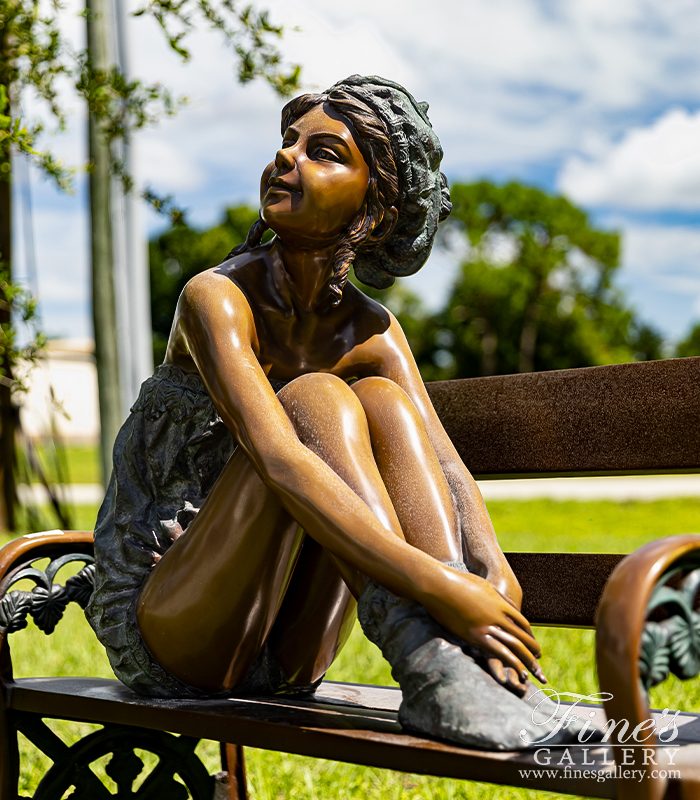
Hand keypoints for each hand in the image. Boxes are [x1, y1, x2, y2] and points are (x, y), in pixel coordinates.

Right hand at [422, 566, 545, 683]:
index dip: (529, 635)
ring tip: (535, 671)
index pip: (521, 623)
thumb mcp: (483, 585)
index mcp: (500, 603)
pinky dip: (512, 663)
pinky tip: (520, 671)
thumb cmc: (457, 581)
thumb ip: (496, 596)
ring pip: (515, 645)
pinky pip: (500, 652)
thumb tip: (506, 604)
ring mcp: (487, 626)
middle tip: (539, 659)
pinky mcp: (476, 635)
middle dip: (533, 650)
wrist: (439, 584)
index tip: (533, 644)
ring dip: (527, 659)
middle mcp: (498, 615)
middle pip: (522, 636)